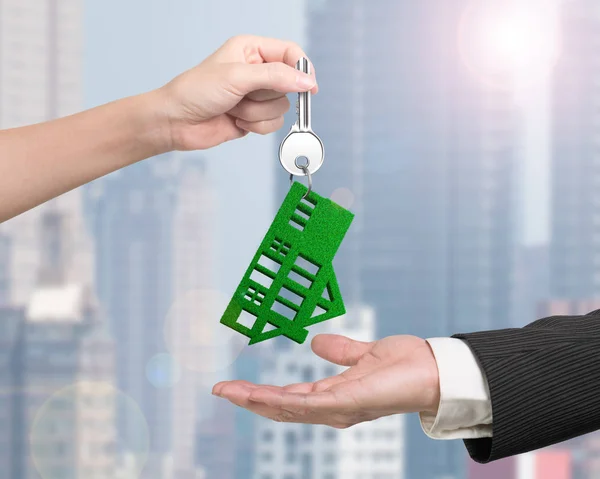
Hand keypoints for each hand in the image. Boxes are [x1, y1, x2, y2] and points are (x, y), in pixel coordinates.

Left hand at [156, 35, 317, 150]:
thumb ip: (275, 77)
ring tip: (234, 108)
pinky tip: (235, 120)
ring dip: (257, 112)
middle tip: (244, 95)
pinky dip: (256, 125)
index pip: (289, 53)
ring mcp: (256, 96)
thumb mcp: (237, 77)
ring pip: (281, 107)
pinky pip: (273, 123)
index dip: (302, 69)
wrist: (176, 122)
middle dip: (266, 96)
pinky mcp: (254, 117)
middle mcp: (256, 71)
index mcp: (251, 49)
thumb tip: (306, 82)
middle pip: (288, 84)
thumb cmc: (196, 91)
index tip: (309, 88)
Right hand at [212, 334, 440, 427]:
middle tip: (219, 389)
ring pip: (287, 409)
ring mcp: (338, 409)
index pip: (289, 398)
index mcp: (333, 395)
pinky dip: (280, 401)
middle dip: (249, 400)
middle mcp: (332, 408)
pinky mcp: (347, 403)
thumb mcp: (363, 354)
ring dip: (255, 401)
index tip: (234, 385)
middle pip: (281, 408)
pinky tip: (258, 395)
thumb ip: (341, 351)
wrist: (433, 370)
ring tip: (228, 391)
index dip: (260, 393)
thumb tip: (315, 343)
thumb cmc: (404, 365)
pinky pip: (307, 405)